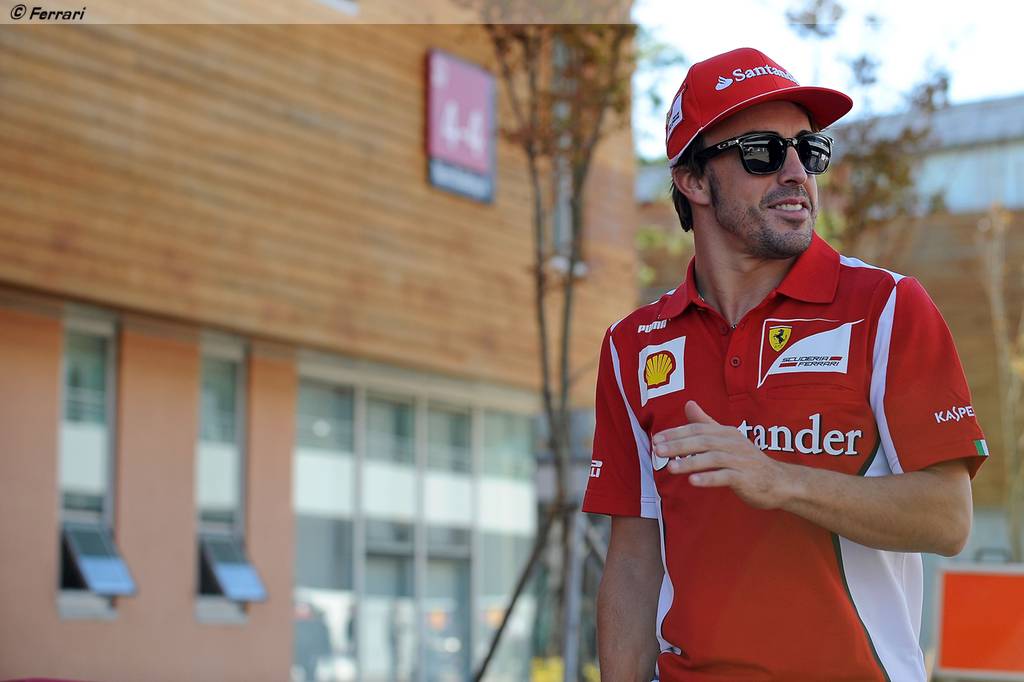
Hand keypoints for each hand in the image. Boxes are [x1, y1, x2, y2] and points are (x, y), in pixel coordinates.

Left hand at [652, 401, 796, 509]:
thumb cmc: (748, 461)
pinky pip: (725, 477)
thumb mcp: (727, 439)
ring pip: (712, 458)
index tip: (657, 439)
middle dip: (678, 445)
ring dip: (689, 463)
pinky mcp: (746, 478)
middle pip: (703, 440)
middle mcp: (733, 443)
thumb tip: (688, 403)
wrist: (779, 481)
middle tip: (658, 451)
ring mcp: (740, 461)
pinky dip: (709, 478)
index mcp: (726, 432)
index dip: (676, 433)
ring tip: (670, 468)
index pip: (698, 429)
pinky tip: (693, 482)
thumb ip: (707, 423)